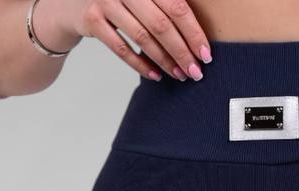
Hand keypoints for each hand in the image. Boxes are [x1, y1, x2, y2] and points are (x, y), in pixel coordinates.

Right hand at [58, 0, 212, 80]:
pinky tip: (155, 75)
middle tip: (196, 72)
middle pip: (161, 24)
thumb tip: (197, 36)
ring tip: (179, 75)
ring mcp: (106, 1)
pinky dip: (140, 64)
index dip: (193, 32)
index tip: (206, 54)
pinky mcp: (92, 19)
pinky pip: (121, 48)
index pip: (176, 6)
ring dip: (164, 61)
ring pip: (143, 38)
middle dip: (182, 52)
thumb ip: (165, 4)